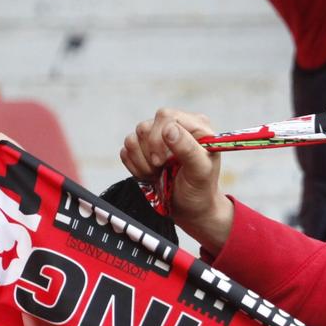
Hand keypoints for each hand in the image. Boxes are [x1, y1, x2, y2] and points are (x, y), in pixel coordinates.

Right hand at [119, 109, 234, 256]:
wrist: (191, 208)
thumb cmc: (201, 188)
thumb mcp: (201, 170)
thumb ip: (188, 148)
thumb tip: (169, 128)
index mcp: (195, 125)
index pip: (165, 116)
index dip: (158, 138)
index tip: (162, 161)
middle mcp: (175, 127)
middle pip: (145, 127)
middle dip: (150, 152)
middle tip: (161, 168)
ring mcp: (157, 138)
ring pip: (132, 138)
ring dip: (143, 162)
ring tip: (158, 173)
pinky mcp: (142, 150)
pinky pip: (125, 151)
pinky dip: (135, 167)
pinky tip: (150, 175)